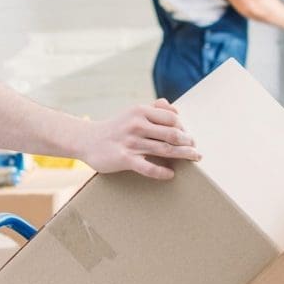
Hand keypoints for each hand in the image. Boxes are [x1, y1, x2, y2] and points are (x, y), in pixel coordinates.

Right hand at [80, 99, 200, 179]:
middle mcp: (137, 125)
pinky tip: (171, 174)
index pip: (172, 118)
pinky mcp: (124, 159)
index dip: (184, 128)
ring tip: (194, 158)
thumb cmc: (116, 127)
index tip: (188, 136)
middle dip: (188, 143)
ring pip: (164, 150)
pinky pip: (148, 167)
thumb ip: (154, 109)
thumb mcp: (133, 112)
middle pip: (172, 134)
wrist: (87, 140)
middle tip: (195, 149)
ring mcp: (131, 142)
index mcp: (140, 111)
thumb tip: (175, 109)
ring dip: (183, 155)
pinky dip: (162, 172)